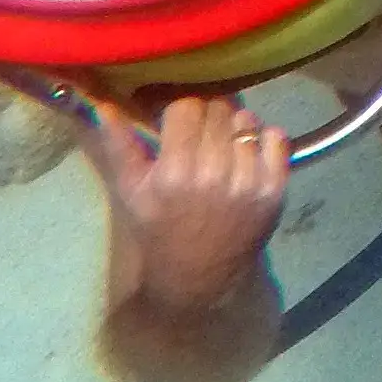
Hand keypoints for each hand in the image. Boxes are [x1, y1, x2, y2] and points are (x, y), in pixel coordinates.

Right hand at [88, 95, 286, 307]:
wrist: (199, 275)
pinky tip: (247, 156)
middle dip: (207, 118)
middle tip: (200, 137)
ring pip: (246, 121)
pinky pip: (277, 138)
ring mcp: (249, 181)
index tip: (177, 126)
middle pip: (218, 110)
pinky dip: (264, 139)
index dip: (180, 113)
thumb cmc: (159, 229)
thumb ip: (118, 146)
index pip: (186, 107)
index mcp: (174, 172)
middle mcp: (214, 173)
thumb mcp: (131, 191)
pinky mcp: (275, 189)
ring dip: (235, 128)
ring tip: (223, 147)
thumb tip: (104, 106)